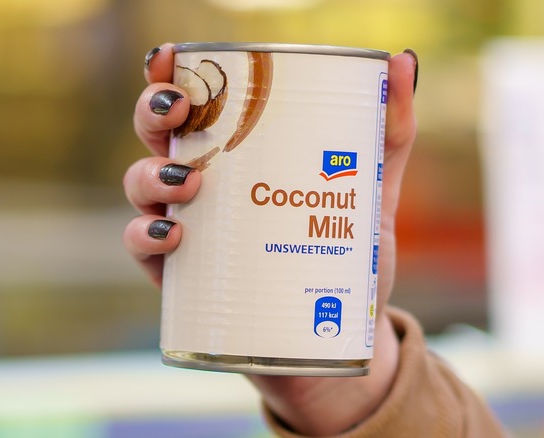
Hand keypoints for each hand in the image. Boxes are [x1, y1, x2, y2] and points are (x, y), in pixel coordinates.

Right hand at [123, 44, 417, 435]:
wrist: (332, 344)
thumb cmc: (347, 264)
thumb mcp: (373, 194)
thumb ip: (391, 132)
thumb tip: (401, 62)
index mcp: (240, 158)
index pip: (197, 107)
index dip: (171, 76)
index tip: (170, 56)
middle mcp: (205, 188)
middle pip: (158, 137)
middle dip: (155, 112)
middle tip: (180, 110)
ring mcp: (189, 232)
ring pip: (142, 188)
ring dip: (151, 175)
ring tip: (188, 181)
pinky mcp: (183, 281)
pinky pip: (144, 250)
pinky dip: (146, 236)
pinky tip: (174, 234)